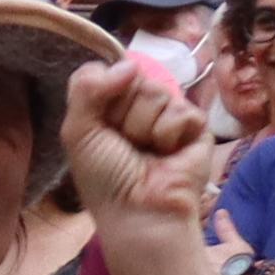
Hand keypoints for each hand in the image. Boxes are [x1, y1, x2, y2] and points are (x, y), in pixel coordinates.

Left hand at [59, 54, 223, 243]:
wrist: (140, 211)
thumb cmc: (105, 178)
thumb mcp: (78, 132)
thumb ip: (86, 89)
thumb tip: (127, 64)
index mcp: (108, 105)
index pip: (107, 70)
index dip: (103, 91)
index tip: (101, 122)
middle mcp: (139, 105)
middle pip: (134, 78)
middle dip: (124, 114)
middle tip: (126, 144)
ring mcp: (168, 113)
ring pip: (158, 92)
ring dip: (145, 128)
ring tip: (147, 152)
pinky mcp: (197, 126)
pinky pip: (183, 110)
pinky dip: (170, 135)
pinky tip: (169, 154)